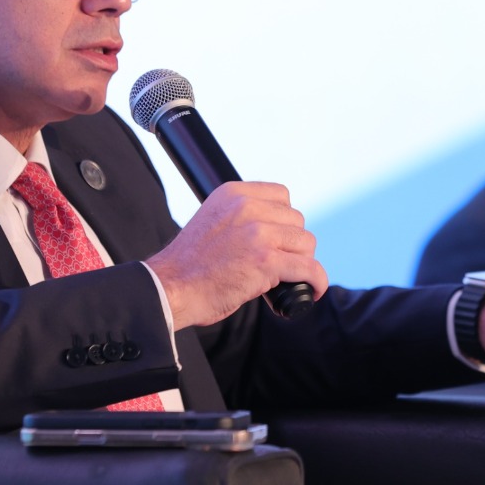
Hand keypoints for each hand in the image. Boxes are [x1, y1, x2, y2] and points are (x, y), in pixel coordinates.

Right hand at [146, 182, 327, 329]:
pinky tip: (311, 291)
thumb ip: (242, 218)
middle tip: (280, 264)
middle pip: (296, 220)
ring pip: (306, 242)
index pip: (281, 195)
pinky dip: (315, 281)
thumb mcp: (213, 221)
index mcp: (233, 194)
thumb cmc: (189, 265)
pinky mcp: (266, 261)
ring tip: (288, 278)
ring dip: (302, 262)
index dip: (284, 220)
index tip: (278, 239)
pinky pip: (309, 268)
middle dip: (292, 243)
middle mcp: (247, 208)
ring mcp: (258, 233)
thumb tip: (276, 230)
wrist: (170, 288)